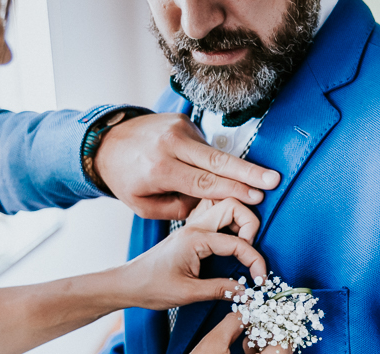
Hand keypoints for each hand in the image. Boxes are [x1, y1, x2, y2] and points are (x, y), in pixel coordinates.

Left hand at [95, 113, 280, 218]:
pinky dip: (205, 159)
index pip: (204, 182)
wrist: (105, 142)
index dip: (233, 191)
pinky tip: (196, 165)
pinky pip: (203, 144)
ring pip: (212, 153)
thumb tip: (209, 202)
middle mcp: (170, 144)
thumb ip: (179, 208)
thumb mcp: (144, 206)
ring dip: (223, 169)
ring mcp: (177, 127)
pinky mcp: (182, 119)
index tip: (256, 196)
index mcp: (159, 169)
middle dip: (249, 172)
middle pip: (217, 160)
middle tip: (274, 179)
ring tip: (220, 180)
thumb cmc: (127, 179)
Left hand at [115, 198, 265, 310]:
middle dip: (252, 225)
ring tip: (246, 247)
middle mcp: (195, 226)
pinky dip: (231, 225)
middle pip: (235, 206)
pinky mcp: (191, 231)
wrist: (127, 283)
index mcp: (195, 239)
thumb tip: (247, 292)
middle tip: (252, 253)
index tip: (261, 280)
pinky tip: (233, 245)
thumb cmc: (151, 287)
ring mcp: (193, 226)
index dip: (255, 261)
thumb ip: (221, 290)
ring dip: (242, 222)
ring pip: (226, 206)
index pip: (238, 242)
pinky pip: (217, 217)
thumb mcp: (188, 294)